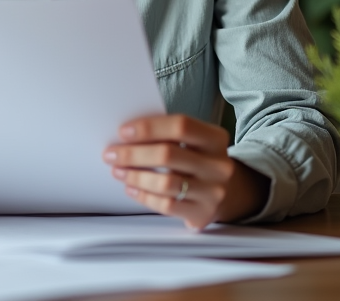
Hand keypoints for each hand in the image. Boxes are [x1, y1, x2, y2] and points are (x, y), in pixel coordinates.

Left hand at [102, 114, 268, 229]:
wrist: (228, 190)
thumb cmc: (198, 158)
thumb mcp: (193, 141)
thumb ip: (167, 134)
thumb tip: (126, 135)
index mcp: (215, 138)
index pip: (181, 126)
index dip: (149, 127)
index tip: (123, 131)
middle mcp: (219, 165)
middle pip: (168, 155)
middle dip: (133, 154)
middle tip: (111, 154)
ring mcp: (213, 192)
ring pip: (165, 183)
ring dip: (134, 176)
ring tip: (117, 171)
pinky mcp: (203, 213)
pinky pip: (166, 206)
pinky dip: (144, 196)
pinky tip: (131, 189)